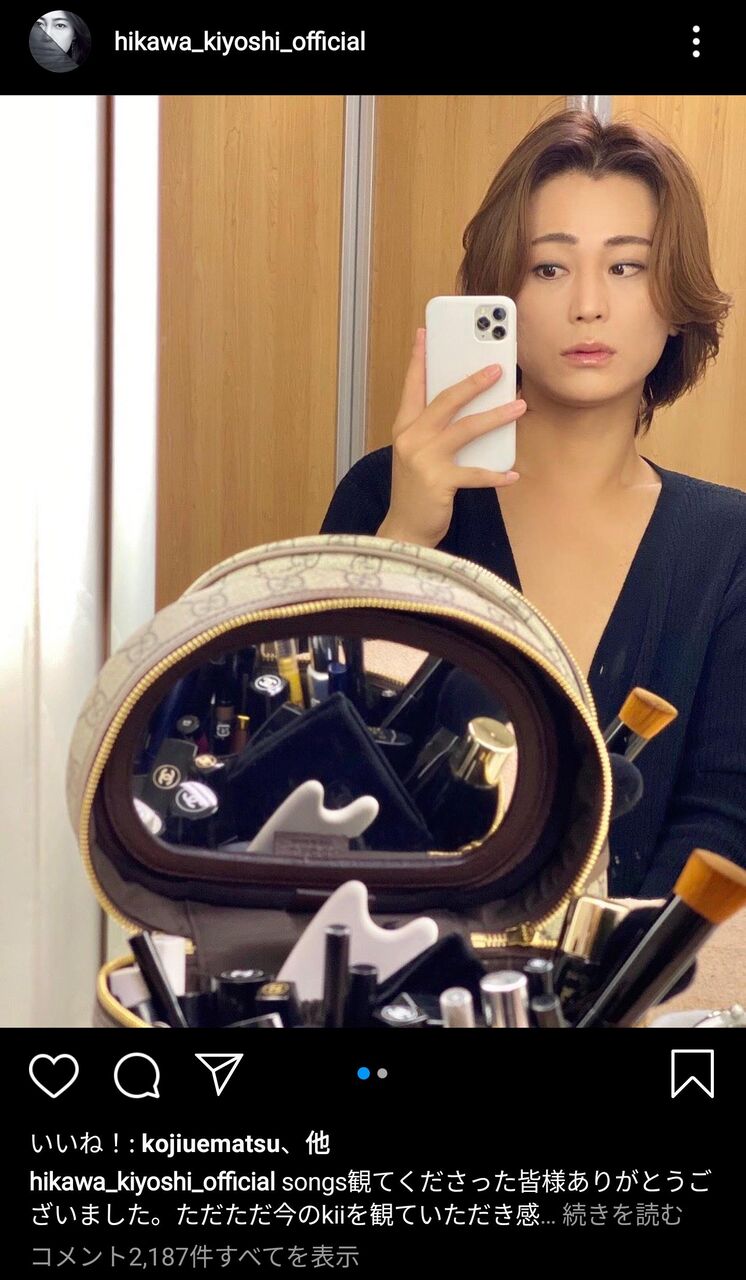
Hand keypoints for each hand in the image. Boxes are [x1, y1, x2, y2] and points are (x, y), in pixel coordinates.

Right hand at [377, 327, 526, 547]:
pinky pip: (475, 473)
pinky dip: (496, 474)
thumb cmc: (417, 491)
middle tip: (499, 368)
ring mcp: (424, 460)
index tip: (425, 332)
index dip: (419, 358)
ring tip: (519, 406)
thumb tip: (470, 409)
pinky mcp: (438, 482)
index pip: (412, 386)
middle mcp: (411, 439)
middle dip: (473, 381)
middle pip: (445, 400)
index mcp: (404, 428)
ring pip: (465, 429)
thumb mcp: (419, 455)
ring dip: (496, 416)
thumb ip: (435, 431)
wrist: (404, 531)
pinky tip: (512, 474)